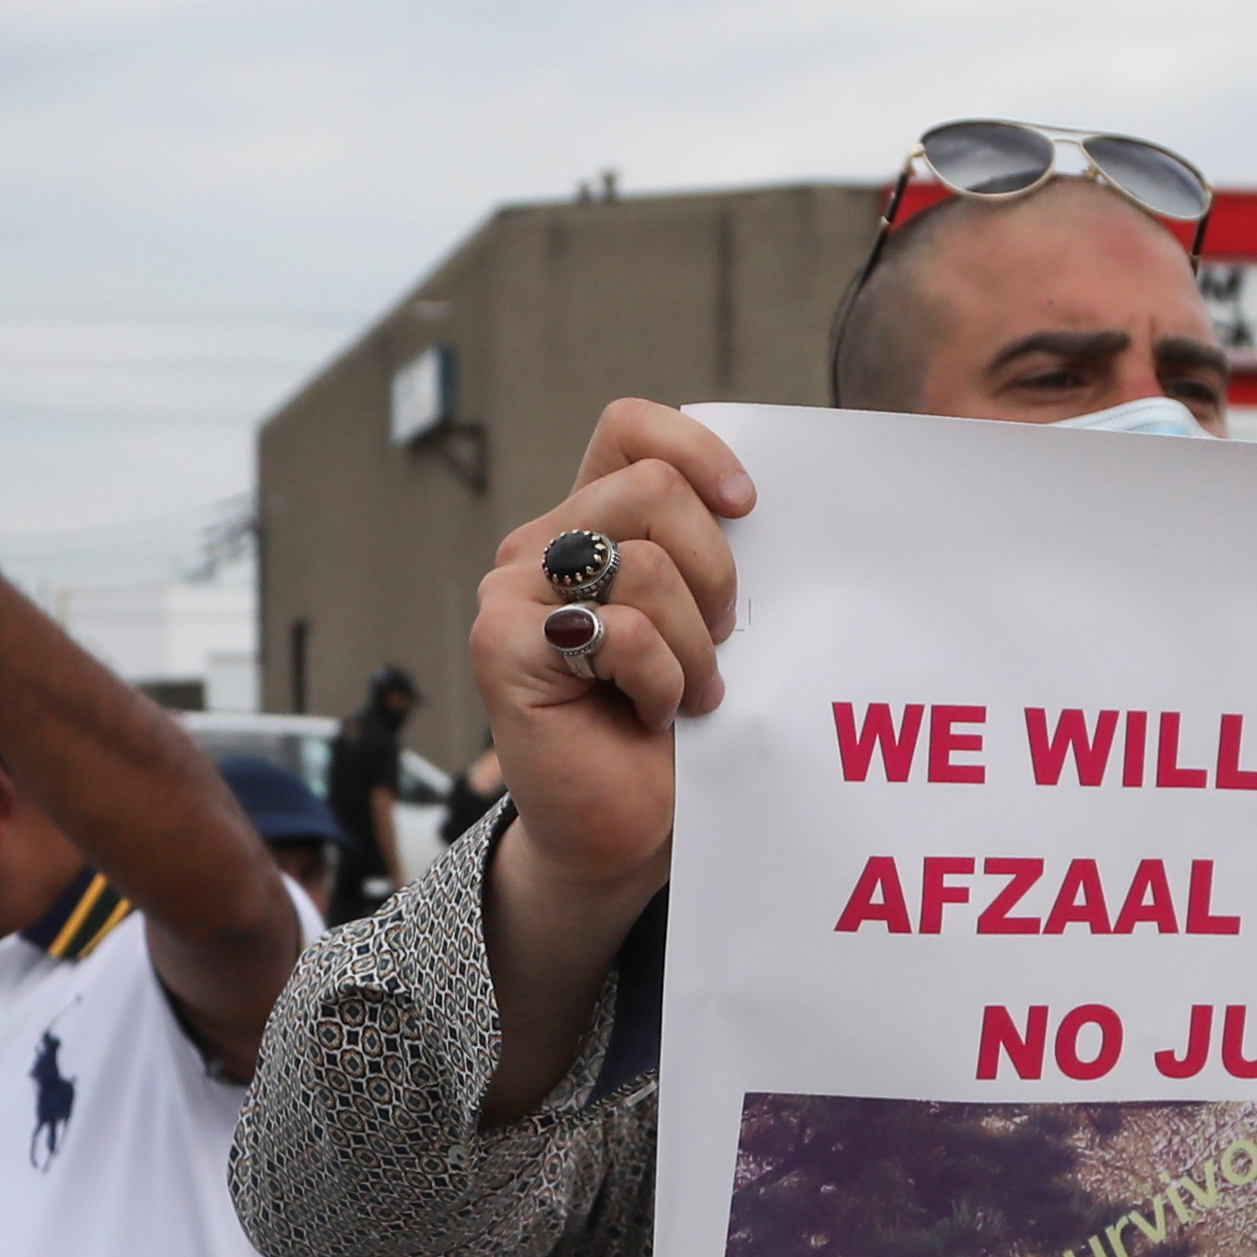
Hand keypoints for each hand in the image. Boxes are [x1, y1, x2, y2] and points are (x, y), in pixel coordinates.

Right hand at [476, 402, 759, 910]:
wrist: (631, 828)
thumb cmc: (678, 728)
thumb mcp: (708, 619)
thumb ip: (708, 551)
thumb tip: (756, 501)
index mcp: (590, 522)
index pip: (629, 428)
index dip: (695, 447)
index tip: (746, 507)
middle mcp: (542, 545)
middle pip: (655, 488)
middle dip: (716, 570)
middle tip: (719, 641)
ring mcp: (511, 591)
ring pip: (646, 562)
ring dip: (694, 643)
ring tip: (688, 692)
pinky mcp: (500, 643)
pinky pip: (620, 629)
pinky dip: (660, 680)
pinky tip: (652, 713)